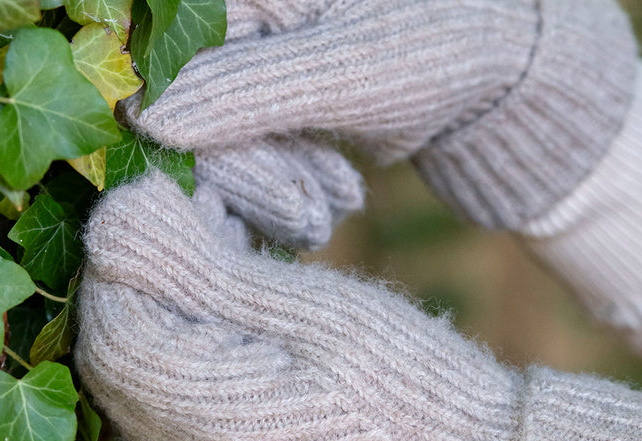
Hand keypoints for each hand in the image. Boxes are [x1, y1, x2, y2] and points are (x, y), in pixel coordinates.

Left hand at [75, 167, 641, 440]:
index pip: (111, 329)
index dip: (130, 257)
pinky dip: (198, 360)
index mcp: (207, 427)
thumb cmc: (412, 386)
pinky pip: (183, 420)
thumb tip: (118, 220)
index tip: (181, 206)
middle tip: (215, 228)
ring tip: (241, 266)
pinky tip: (252, 324)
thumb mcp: (316, 310)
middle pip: (121, 362)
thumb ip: (204, 272)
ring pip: (149, 390)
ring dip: (176, 318)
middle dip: (152, 284)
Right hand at [128, 0, 637, 230]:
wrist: (498, 68)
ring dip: (274, 193)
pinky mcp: (264, 96)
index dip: (191, 142)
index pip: (166, 68)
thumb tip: (142, 118)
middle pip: (183, 112)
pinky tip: (335, 196)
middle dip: (247, 179)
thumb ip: (243, 91)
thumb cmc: (434, 49)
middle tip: (312, 218)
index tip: (226, 200)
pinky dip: (287, 188)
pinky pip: (245, 156)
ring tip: (335, 205)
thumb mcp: (344, 73)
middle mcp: (227, 13)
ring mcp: (244, 56)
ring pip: (213, 145)